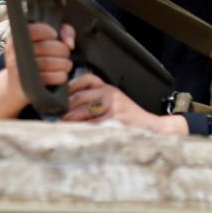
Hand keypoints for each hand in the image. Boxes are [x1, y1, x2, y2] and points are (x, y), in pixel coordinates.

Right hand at [0, 23, 74, 118]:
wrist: (19, 86)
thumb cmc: (38, 58)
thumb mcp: (46, 40)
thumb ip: (63, 31)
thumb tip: (70, 43)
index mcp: (17, 39)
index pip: (33, 30)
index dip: (47, 31)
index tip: (54, 35)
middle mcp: (14, 53)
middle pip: (45, 47)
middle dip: (62, 50)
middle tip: (65, 54)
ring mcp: (19, 69)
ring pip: (48, 63)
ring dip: (64, 64)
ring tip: (66, 65)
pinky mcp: (26, 84)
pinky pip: (49, 78)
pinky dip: (60, 76)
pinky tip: (62, 75)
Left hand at [63, 73, 188, 134]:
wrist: (154, 130)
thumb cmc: (132, 119)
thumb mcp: (115, 103)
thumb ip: (96, 101)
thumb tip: (69, 108)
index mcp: (110, 89)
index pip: (86, 80)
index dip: (70, 87)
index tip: (60, 98)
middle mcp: (110, 95)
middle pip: (79, 97)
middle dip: (66, 107)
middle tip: (57, 115)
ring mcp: (113, 108)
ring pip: (83, 111)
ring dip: (69, 119)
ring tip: (62, 125)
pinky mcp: (114, 121)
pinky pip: (91, 125)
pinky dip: (80, 129)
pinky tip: (75, 132)